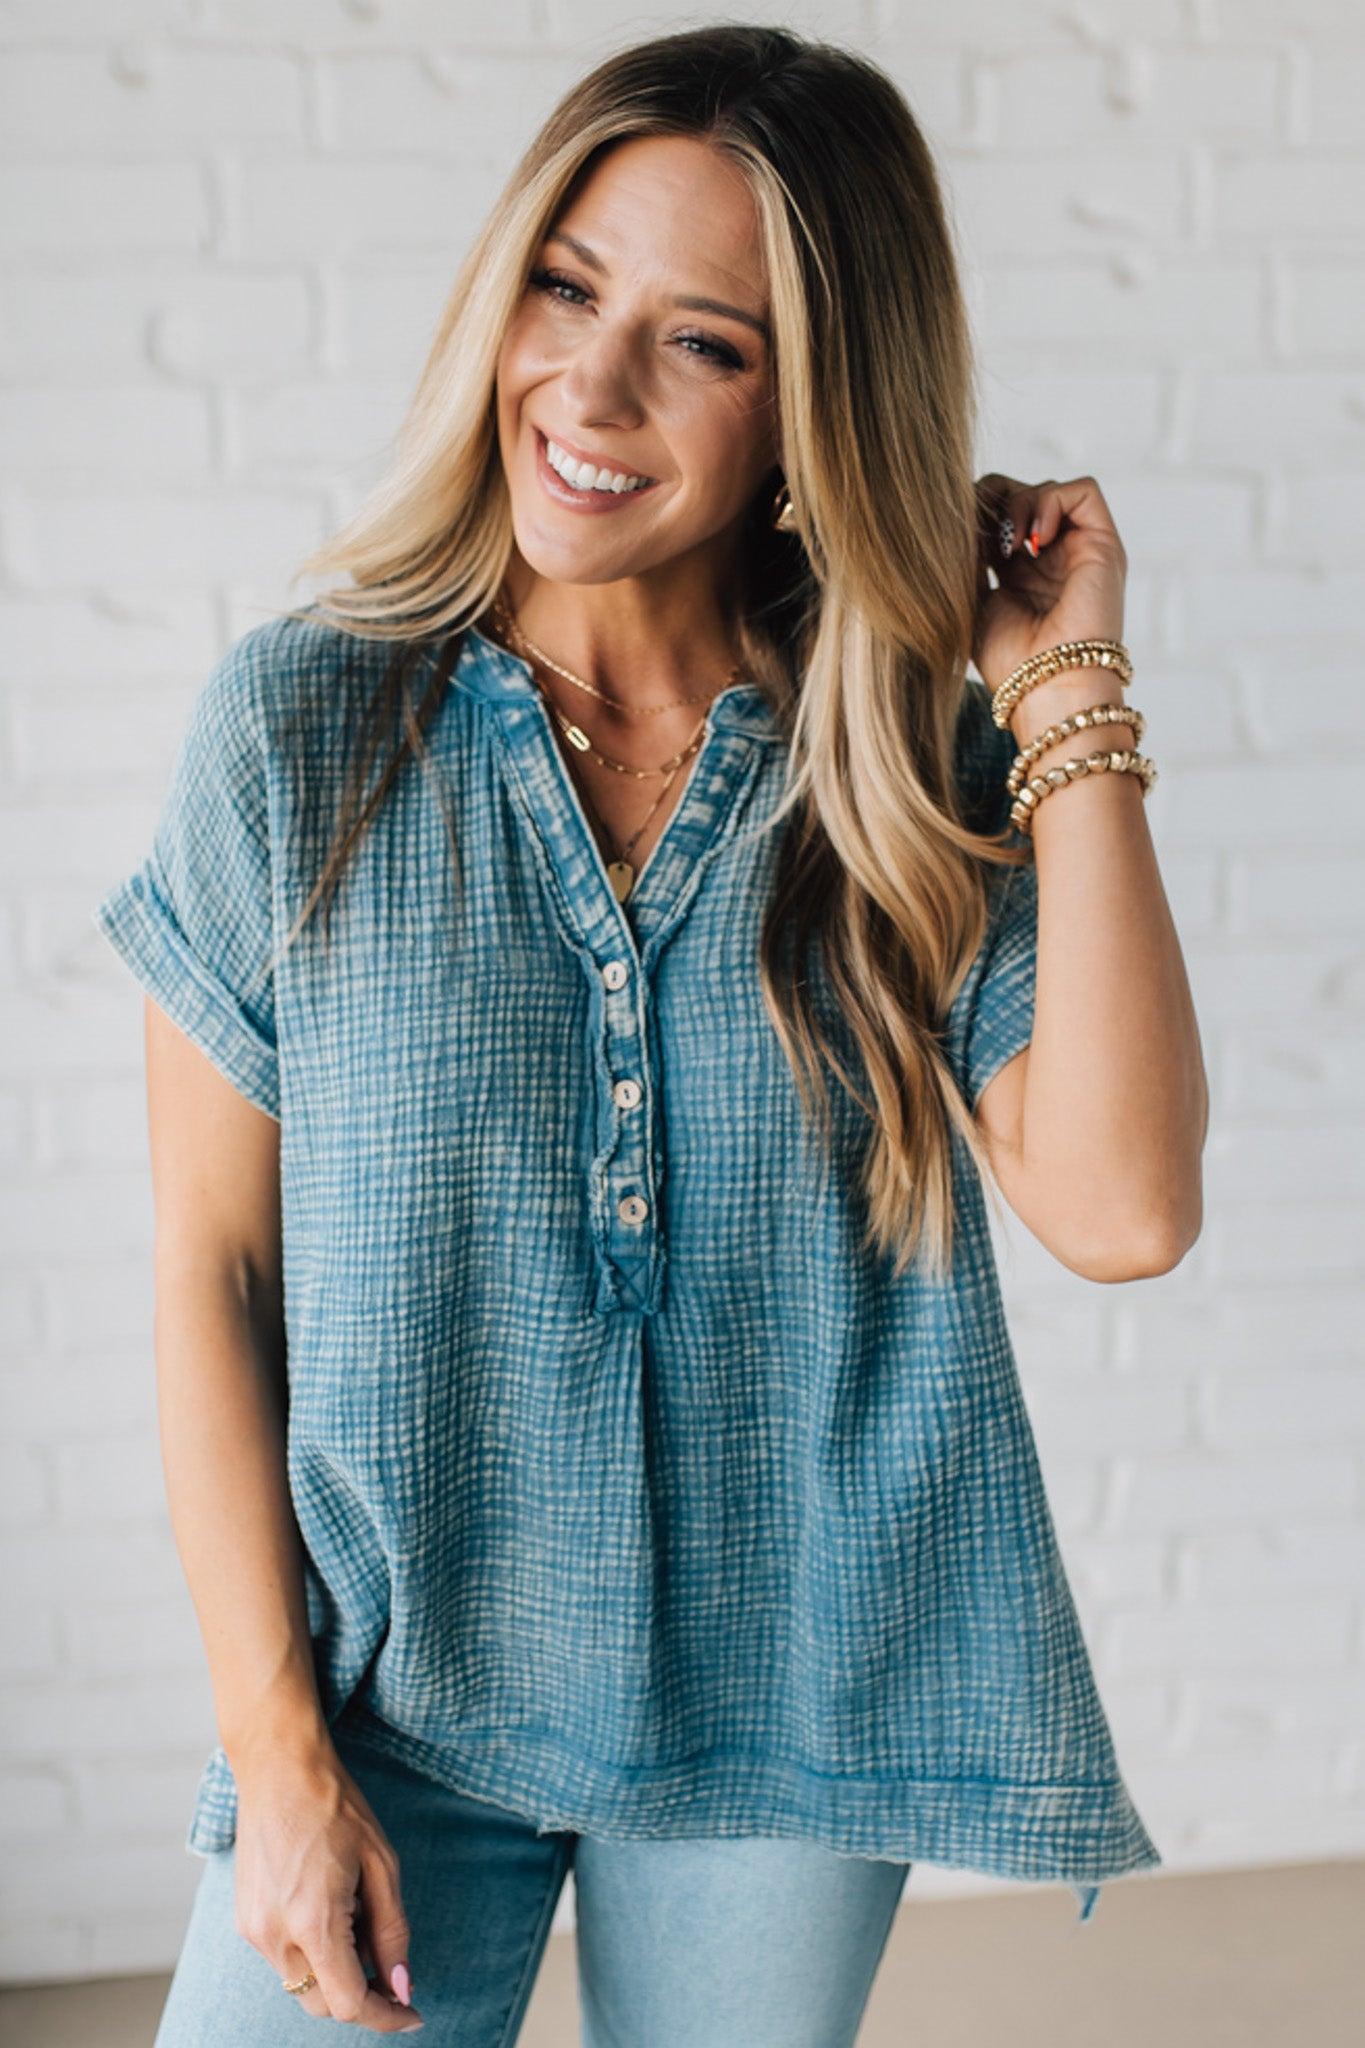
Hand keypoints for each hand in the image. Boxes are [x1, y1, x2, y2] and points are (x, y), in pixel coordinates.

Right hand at [231, 1734, 422, 2031]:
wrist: (279, 1769)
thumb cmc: (336, 1807)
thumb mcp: (381, 1865)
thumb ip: (391, 1932)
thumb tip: (400, 1987)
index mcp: (313, 1922)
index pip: (348, 2004)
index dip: (384, 2016)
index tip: (412, 2014)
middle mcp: (275, 1936)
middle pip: (322, 2005)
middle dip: (362, 1998)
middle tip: (392, 1973)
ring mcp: (254, 1931)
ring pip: (302, 1985)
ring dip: (336, 1974)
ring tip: (359, 1920)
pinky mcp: (245, 1921)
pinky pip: (285, 1960)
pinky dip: (313, 1955)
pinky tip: (331, 1910)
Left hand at [971, 473, 1127, 695]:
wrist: (1047, 686)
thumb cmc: (1009, 660)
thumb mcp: (971, 600)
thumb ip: (966, 558)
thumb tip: (958, 517)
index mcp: (1018, 574)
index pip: (996, 518)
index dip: (975, 514)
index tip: (957, 537)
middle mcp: (1050, 559)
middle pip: (1020, 495)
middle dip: (993, 501)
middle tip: (978, 529)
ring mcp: (1078, 551)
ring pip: (1047, 491)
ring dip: (1018, 504)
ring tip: (1008, 545)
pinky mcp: (1103, 546)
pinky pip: (1083, 492)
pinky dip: (1052, 502)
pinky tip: (1033, 540)